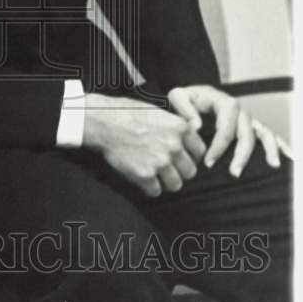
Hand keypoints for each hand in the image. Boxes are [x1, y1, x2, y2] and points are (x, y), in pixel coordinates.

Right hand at [83, 94, 205, 196]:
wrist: (103, 121)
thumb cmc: (126, 112)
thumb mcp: (157, 111)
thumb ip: (176, 124)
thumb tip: (188, 133)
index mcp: (180, 128)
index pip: (199, 151)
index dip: (189, 155)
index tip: (180, 157)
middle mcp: (174, 146)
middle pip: (190, 171)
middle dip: (179, 170)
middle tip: (166, 167)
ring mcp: (160, 162)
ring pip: (175, 184)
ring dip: (166, 182)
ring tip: (155, 176)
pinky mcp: (145, 175)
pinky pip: (155, 191)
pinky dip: (149, 188)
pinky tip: (142, 178)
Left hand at [168, 85, 291, 176]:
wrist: (192, 96)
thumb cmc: (185, 98)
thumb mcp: (178, 96)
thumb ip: (184, 108)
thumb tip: (197, 127)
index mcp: (222, 101)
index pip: (225, 126)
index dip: (219, 145)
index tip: (208, 162)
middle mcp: (239, 109)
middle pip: (246, 133)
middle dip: (242, 154)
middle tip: (234, 173)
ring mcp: (248, 118)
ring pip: (264, 133)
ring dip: (268, 150)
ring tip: (272, 166)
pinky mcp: (253, 125)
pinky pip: (270, 134)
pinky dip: (282, 144)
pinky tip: (290, 158)